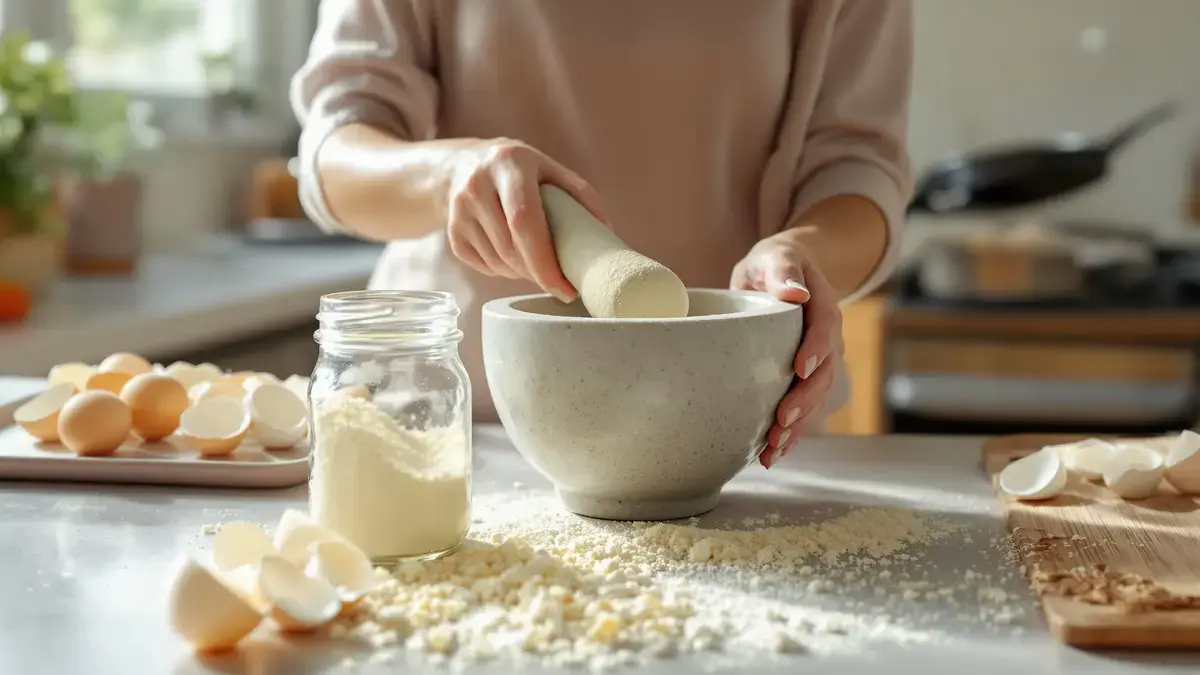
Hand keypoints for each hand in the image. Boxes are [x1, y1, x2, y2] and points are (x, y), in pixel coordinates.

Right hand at [445, 138, 606, 301]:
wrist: (461, 166)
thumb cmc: (518, 171)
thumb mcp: (549, 169)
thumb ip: (580, 194)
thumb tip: (606, 232)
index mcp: (508, 164)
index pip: (524, 221)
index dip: (545, 261)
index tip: (566, 288)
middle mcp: (477, 185)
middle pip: (511, 249)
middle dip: (539, 272)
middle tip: (559, 281)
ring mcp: (459, 211)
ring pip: (499, 263)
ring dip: (523, 273)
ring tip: (536, 260)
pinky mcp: (452, 234)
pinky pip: (485, 267)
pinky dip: (505, 271)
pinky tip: (513, 255)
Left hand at [730, 229, 843, 468]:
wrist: (785, 274)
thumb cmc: (776, 263)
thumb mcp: (776, 256)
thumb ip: (784, 270)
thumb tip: (795, 293)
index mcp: (824, 307)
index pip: (825, 329)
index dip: (816, 350)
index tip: (800, 370)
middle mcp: (828, 340)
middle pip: (823, 374)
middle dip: (804, 401)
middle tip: (781, 422)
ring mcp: (820, 363)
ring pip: (815, 399)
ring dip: (797, 427)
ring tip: (773, 450)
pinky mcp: (805, 380)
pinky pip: (803, 408)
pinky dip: (790, 434)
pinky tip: (771, 455)